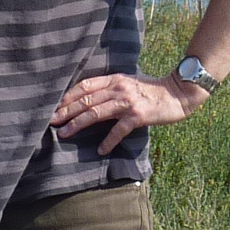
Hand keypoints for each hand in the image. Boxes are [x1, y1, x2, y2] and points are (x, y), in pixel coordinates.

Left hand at [51, 71, 204, 156]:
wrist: (178, 92)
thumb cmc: (153, 90)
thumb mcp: (130, 83)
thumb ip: (112, 88)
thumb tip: (92, 99)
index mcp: (115, 79)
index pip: (85, 86)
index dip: (68, 96)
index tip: (54, 107)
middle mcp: (118, 88)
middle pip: (86, 99)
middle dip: (66, 111)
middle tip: (51, 121)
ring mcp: (128, 101)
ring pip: (96, 112)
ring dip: (78, 124)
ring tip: (64, 134)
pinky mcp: (138, 115)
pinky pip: (118, 129)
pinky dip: (108, 141)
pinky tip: (100, 150)